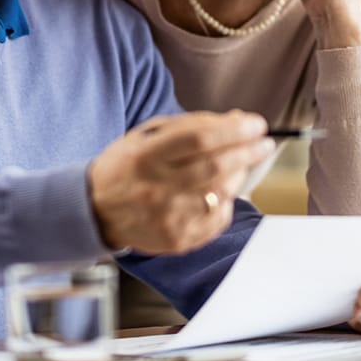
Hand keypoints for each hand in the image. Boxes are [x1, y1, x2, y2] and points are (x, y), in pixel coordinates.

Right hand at [87, 110, 272, 254]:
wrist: (96, 210)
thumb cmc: (127, 166)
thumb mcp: (148, 135)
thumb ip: (191, 125)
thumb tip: (237, 119)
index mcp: (146, 156)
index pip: (199, 139)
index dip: (234, 130)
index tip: (256, 123)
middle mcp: (156, 189)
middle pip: (216, 167)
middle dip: (248, 151)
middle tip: (264, 142)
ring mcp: (168, 218)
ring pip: (221, 193)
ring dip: (241, 174)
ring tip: (241, 163)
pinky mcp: (177, 240)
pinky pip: (217, 219)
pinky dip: (227, 201)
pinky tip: (221, 190)